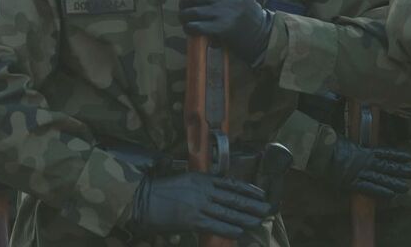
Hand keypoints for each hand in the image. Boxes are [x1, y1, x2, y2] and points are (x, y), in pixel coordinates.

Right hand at [128, 172, 270, 238]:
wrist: (144, 199)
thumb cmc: (162, 190)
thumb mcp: (185, 180)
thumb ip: (202, 185)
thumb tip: (218, 193)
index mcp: (202, 178)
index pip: (230, 183)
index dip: (247, 189)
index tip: (260, 193)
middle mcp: (203, 190)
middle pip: (233, 197)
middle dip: (251, 204)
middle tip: (266, 208)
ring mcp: (199, 205)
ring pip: (228, 212)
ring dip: (245, 217)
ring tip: (257, 220)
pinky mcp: (193, 219)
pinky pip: (216, 225)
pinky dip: (229, 229)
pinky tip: (239, 231)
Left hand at [179, 0, 271, 63]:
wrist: (259, 31)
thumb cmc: (245, 5)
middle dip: (184, 1)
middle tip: (183, 5)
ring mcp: (225, 13)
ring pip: (193, 11)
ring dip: (184, 15)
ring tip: (184, 17)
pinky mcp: (222, 28)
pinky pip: (197, 26)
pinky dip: (189, 27)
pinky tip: (190, 27)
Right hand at [323, 137, 410, 198]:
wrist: (319, 153)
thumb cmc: (329, 144)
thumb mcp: (343, 138)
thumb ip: (352, 142)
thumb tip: (353, 139)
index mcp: (363, 150)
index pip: (384, 153)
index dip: (396, 155)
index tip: (408, 156)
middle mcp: (365, 162)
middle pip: (386, 166)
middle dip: (400, 170)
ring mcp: (360, 173)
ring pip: (381, 178)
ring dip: (394, 183)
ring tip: (406, 187)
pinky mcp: (353, 183)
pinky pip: (369, 188)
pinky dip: (380, 192)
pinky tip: (391, 195)